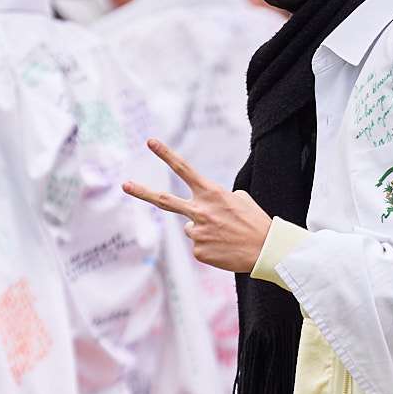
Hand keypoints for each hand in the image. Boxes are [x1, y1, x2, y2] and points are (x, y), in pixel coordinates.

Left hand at [124, 139, 272, 274]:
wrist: (267, 250)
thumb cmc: (255, 222)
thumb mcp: (239, 199)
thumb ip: (215, 198)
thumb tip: (200, 211)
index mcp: (211, 193)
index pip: (184, 169)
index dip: (166, 154)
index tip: (150, 142)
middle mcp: (200, 211)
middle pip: (164, 200)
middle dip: (142, 191)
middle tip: (125, 184)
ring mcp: (197, 232)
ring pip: (191, 228)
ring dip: (205, 231)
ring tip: (225, 235)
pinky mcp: (198, 251)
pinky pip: (199, 246)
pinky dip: (210, 247)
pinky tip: (224, 248)